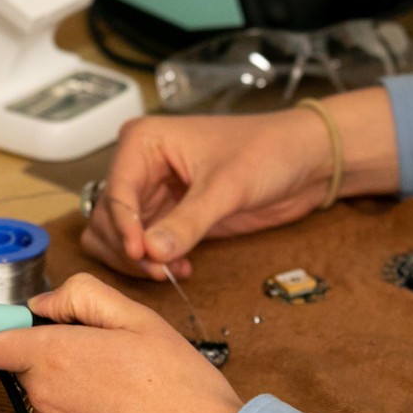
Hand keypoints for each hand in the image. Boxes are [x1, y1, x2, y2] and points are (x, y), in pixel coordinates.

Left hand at [0, 273, 242, 412]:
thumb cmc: (182, 386)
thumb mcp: (141, 319)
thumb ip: (84, 297)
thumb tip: (43, 304)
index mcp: (58, 355)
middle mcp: (45, 399)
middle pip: (28, 371)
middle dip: (55, 362)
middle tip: (109, 363)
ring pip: (46, 405)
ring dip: (70, 398)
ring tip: (124, 399)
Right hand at [84, 90, 399, 280]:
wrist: (304, 161)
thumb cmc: (268, 152)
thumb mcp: (227, 187)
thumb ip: (188, 222)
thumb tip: (151, 252)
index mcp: (143, 141)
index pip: (115, 192)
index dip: (124, 227)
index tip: (141, 255)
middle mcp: (140, 165)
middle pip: (107, 218)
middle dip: (129, 248)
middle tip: (159, 269)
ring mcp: (153, 192)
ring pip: (119, 236)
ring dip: (138, 260)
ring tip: (170, 271)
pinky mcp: (170, 215)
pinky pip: (144, 246)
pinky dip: (153, 262)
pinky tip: (180, 268)